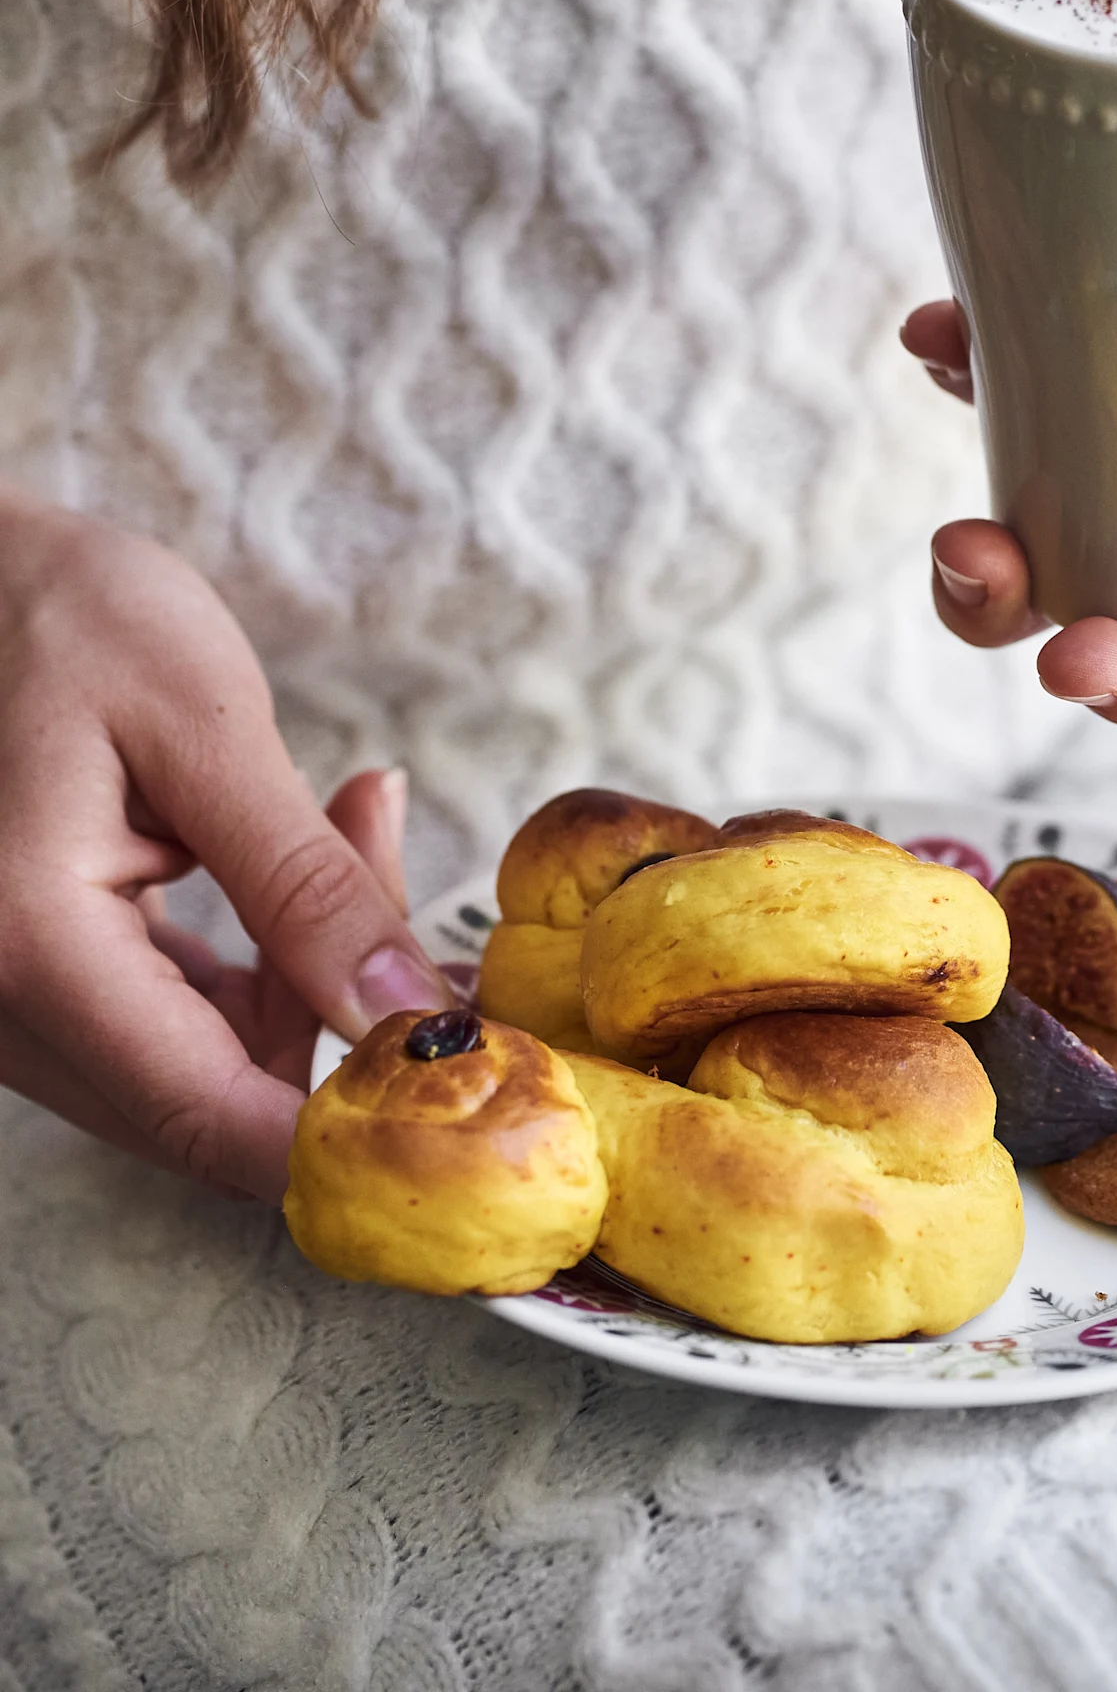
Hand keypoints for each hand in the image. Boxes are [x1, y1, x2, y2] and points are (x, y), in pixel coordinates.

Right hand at [0, 495, 447, 1198]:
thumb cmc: (71, 618)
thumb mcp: (204, 721)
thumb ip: (304, 882)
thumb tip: (401, 1010)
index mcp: (30, 947)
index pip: (209, 1118)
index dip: (345, 1117)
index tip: (453, 1047)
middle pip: (211, 1106)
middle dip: (335, 1020)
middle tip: (392, 862)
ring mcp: (5, 1010)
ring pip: (196, 1077)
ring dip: (297, 988)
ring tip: (349, 826)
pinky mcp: (29, 989)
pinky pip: (161, 1032)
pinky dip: (246, 978)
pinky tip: (286, 870)